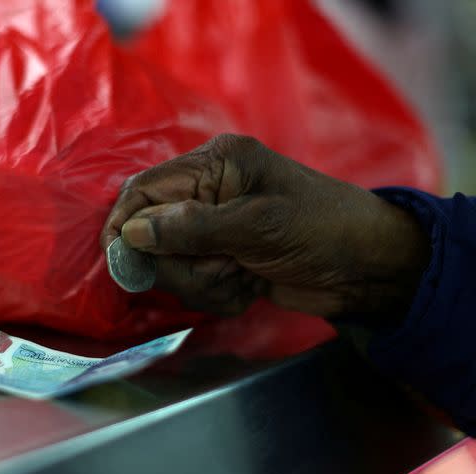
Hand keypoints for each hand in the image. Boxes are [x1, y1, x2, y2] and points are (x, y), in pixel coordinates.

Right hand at [100, 134, 429, 318]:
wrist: (369, 269)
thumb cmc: (321, 229)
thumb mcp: (258, 225)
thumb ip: (191, 228)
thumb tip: (130, 233)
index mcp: (215, 165)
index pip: (145, 188)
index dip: (124, 222)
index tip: (116, 257)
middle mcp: (207, 194)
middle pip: (152, 234)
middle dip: (182, 263)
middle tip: (223, 267)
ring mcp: (214, 230)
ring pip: (172, 266)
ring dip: (205, 281)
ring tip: (245, 277)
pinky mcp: (222, 260)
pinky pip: (195, 285)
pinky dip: (219, 294)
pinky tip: (250, 288)